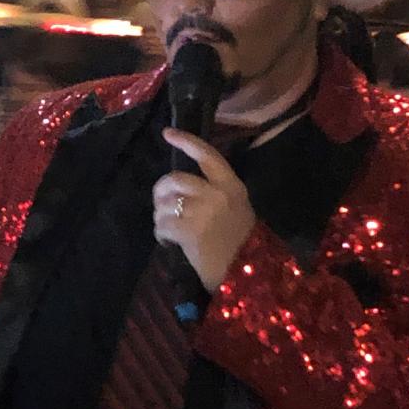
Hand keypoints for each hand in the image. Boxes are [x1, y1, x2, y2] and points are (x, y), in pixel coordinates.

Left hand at [154, 129, 255, 292]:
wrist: (248, 276)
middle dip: (161, 190)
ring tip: (168, 230)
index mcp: (232, 186)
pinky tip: (168, 242)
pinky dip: (161, 234)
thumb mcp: (238, 209)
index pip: (207, 155)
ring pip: (165, 204)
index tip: (168, 133)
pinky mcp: (189, 231)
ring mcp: (202, 212)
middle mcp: (217, 194)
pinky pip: (162, 225)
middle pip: (175, 178)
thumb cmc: (243, 245)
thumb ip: (215, 193)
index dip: (186, 142)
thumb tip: (182, 187)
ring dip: (160, 217)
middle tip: (160, 204)